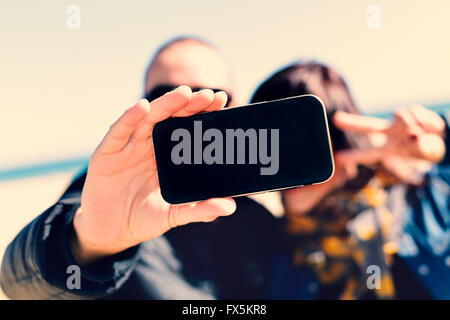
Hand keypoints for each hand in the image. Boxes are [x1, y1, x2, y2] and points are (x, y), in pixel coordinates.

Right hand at [72, 86, 235, 263]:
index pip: (188, 129)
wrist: (110, 231)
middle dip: (190, 105)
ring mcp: (129, 146)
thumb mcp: (174, 215)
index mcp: (168, 156)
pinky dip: (130, 118)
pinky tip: (142, 107)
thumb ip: (200, 210)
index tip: (224, 102)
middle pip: (172, 118)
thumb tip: (230, 207)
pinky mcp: (107, 151)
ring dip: (165, 105)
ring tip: (184, 94)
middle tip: (210, 95)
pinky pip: (119, 131)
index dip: (204, 115)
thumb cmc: (143, 218)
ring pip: (149, 119)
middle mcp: (150, 145)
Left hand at [333, 104, 445, 164]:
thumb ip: (421, 145)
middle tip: (336, 119)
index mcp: (389, 149)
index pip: (370, 153)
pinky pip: (415, 111)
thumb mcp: (424, 152)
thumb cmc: (427, 149)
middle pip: (368, 126)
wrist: (440, 139)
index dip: (354, 156)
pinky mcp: (412, 112)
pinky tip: (427, 126)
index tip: (338, 158)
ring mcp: (399, 123)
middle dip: (352, 123)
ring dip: (412, 124)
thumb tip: (415, 129)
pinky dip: (425, 120)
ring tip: (420, 133)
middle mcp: (390, 134)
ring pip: (400, 114)